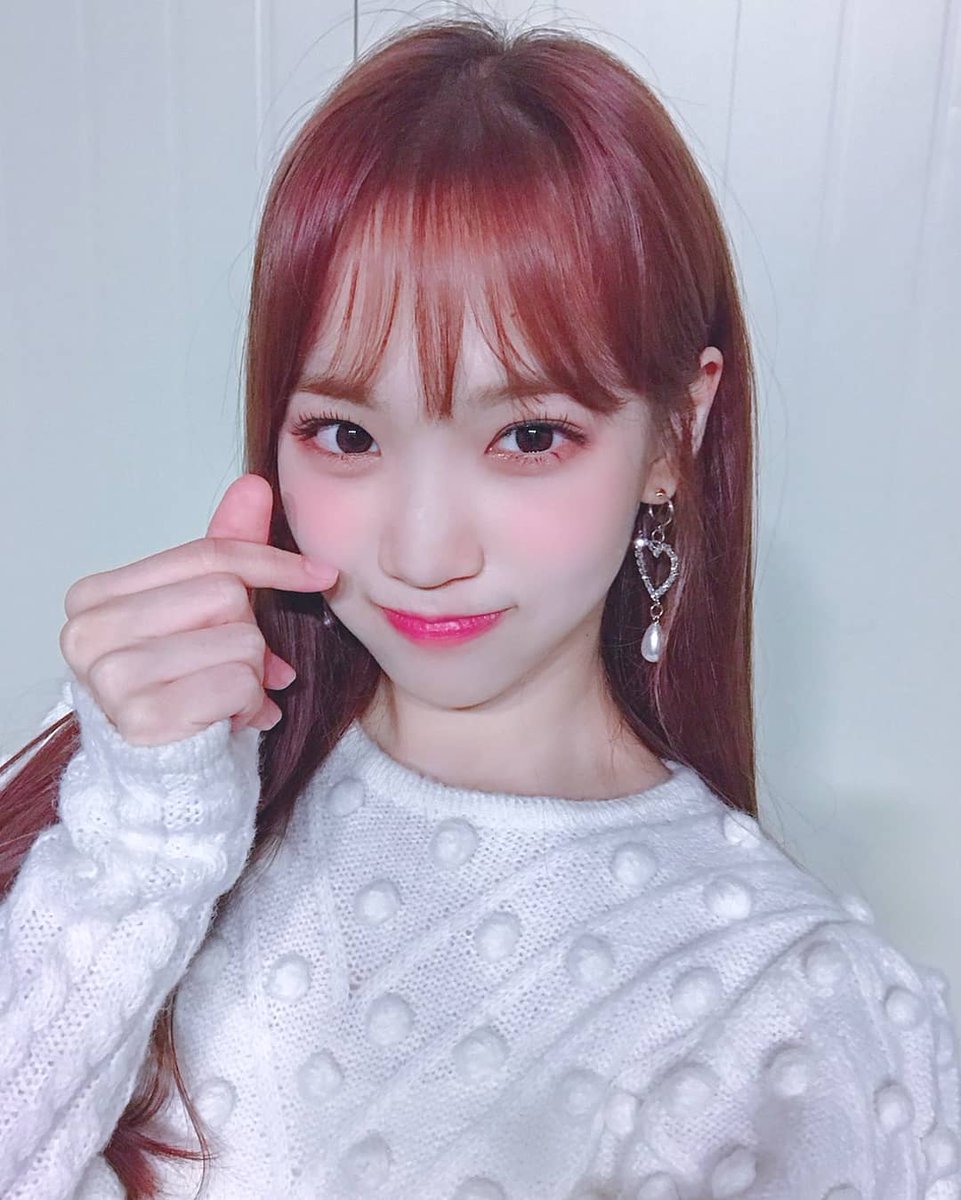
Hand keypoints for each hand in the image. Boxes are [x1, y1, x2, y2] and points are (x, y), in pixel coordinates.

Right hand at [59, 474, 336, 745]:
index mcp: (94, 596)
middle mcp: (88, 632)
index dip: (272, 561)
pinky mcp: (140, 719)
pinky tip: (230, 719)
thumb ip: (224, 548)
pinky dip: (250, 703)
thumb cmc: (183, 685)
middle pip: (226, 596)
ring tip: (228, 695)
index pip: (207, 555)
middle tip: (242, 667)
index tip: (320, 573)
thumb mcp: (204, 613)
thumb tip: (254, 484)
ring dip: (252, 673)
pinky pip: (237, 683)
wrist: (167, 776)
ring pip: (239, 640)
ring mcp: (109, 677)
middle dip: (251, 634)